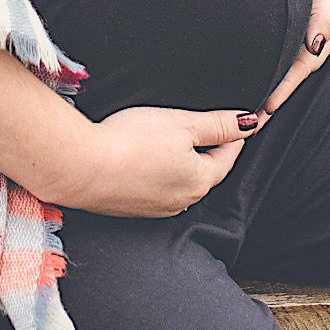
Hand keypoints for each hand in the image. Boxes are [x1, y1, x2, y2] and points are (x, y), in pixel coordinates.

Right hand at [70, 105, 258, 218]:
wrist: (80, 167)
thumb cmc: (130, 142)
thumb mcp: (181, 123)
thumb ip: (218, 125)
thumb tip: (249, 123)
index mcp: (199, 180)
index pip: (228, 155)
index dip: (235, 134)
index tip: (241, 120)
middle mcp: (182, 200)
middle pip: (205, 170)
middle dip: (210, 149)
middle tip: (211, 127)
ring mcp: (156, 208)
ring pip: (180, 181)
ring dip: (182, 162)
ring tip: (174, 140)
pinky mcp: (132, 208)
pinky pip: (156, 188)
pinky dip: (158, 172)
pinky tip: (145, 158)